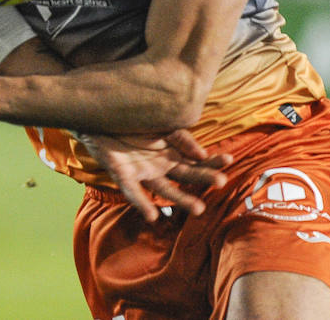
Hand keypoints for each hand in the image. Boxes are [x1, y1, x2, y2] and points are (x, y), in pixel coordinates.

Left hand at [82, 129, 233, 222]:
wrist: (99, 113)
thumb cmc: (132, 120)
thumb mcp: (161, 123)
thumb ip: (180, 137)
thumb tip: (201, 153)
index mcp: (171, 153)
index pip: (197, 160)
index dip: (212, 161)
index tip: (230, 159)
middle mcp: (160, 166)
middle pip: (185, 175)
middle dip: (203, 179)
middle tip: (221, 182)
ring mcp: (142, 172)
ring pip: (165, 189)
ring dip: (181, 199)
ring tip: (198, 208)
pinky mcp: (122, 175)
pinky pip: (133, 192)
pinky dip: (143, 203)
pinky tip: (153, 215)